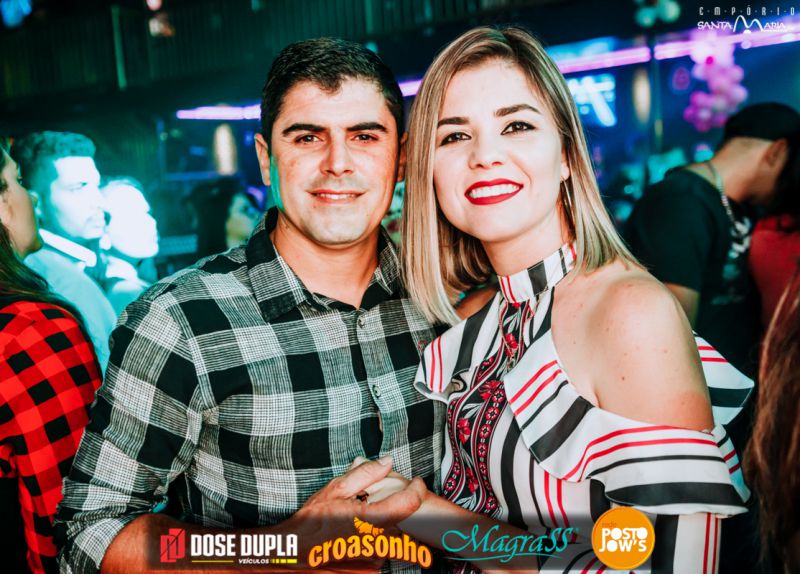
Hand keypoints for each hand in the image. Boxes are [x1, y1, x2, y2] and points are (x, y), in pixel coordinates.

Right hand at [284, 457, 425, 569]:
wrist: (295, 552)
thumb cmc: (311, 522)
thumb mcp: (335, 489)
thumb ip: (365, 474)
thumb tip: (387, 462)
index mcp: (370, 520)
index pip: (408, 504)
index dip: (417, 489)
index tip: (416, 482)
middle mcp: (376, 542)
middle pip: (404, 520)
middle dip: (396, 507)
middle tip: (378, 501)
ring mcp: (375, 558)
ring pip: (395, 535)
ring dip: (386, 525)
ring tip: (363, 520)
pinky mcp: (372, 569)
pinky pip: (385, 550)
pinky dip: (378, 540)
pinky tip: (359, 535)